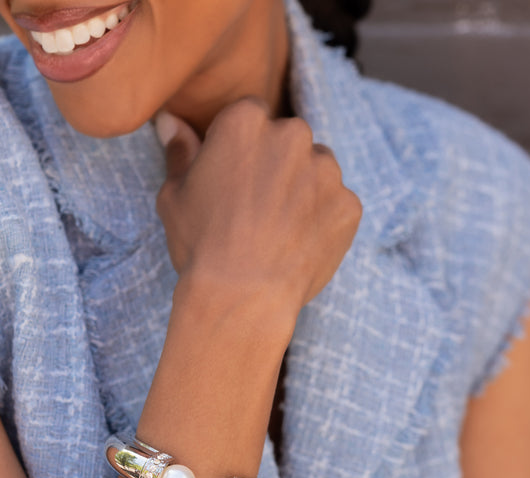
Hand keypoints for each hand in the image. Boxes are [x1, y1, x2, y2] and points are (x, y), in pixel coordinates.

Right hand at [155, 96, 361, 318]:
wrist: (242, 297)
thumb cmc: (202, 245)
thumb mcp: (175, 196)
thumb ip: (180, 153)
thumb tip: (170, 122)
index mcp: (245, 121)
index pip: (252, 118)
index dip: (243, 151)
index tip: (236, 181)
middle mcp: (292, 135)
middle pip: (289, 141)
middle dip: (278, 166)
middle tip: (258, 209)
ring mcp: (326, 170)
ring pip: (318, 171)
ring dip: (304, 190)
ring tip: (280, 231)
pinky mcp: (348, 205)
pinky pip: (337, 205)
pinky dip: (324, 220)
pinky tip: (300, 246)